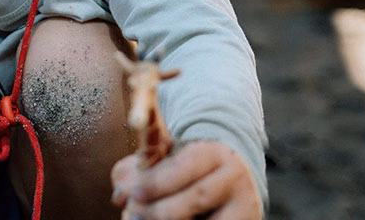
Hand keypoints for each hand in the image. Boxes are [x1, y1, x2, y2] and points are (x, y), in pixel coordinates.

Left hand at [111, 140, 261, 219]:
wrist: (233, 182)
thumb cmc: (188, 171)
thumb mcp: (169, 159)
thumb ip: (142, 166)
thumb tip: (120, 194)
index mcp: (212, 152)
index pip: (185, 165)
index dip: (158, 181)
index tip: (133, 194)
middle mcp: (234, 176)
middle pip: (198, 196)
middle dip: (161, 210)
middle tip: (134, 216)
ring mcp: (245, 205)